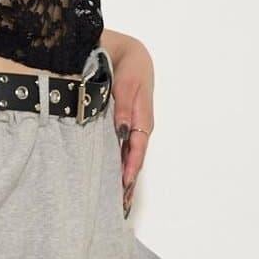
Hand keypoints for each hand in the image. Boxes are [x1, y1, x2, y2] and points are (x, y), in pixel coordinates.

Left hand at [109, 43, 154, 216]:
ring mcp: (134, 127)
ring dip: (126, 176)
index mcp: (142, 120)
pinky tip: (116, 176)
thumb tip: (122, 128)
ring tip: (119, 199)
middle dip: (129, 182)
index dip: (130, 169)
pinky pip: (125, 149)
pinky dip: (122, 164)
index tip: (123, 186)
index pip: (136, 150)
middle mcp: (140, 127)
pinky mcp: (127, 125)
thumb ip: (123, 106)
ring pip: (130, 157)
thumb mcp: (127, 83)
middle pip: (135, 159)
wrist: (129, 53)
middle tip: (121, 205)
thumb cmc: (130, 67)